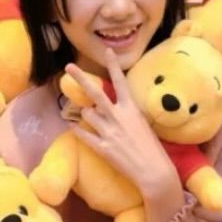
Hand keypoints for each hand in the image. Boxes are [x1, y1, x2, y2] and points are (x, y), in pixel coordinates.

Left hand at [66, 48, 182, 212]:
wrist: (153, 171)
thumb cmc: (152, 148)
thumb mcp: (142, 124)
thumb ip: (127, 114)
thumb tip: (113, 107)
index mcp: (131, 109)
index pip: (120, 82)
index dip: (113, 65)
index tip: (107, 51)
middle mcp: (117, 117)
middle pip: (95, 93)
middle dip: (80, 78)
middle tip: (69, 66)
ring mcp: (108, 131)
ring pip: (87, 114)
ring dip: (86, 113)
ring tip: (91, 116)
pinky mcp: (101, 147)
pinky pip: (83, 135)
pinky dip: (77, 130)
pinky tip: (73, 128)